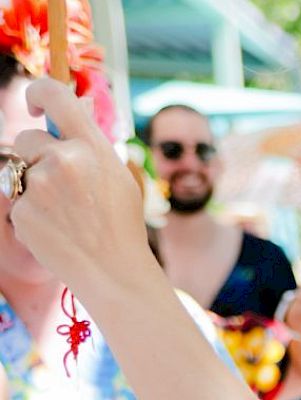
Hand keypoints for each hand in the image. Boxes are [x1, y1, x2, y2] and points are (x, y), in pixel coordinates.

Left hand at [9, 79, 152, 286]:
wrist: (112, 269)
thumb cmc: (120, 223)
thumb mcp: (117, 175)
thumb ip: (91, 145)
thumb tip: (77, 110)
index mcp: (92, 146)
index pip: (56, 94)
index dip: (39, 93)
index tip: (35, 105)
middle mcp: (65, 159)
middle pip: (27, 139)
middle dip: (36, 156)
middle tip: (59, 184)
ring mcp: (40, 185)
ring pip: (19, 171)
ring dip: (32, 185)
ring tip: (63, 212)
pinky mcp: (22, 211)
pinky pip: (17, 201)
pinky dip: (31, 213)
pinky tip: (55, 229)